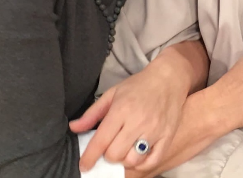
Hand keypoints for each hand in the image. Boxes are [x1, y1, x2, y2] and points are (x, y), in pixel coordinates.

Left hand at [70, 62, 187, 171]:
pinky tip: (137, 155)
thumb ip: (93, 113)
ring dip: (125, 158)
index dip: (89, 157)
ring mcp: (154, 130)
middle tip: (111, 146)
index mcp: (121, 109)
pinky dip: (142, 163)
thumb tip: (74, 128)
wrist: (169, 78)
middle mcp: (138, 121)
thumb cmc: (139, 85)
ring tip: (125, 148)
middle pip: (115, 154)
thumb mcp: (113, 93)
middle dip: (108, 154)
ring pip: (132, 160)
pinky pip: (152, 161)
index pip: (101, 141)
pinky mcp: (167, 136)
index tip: (85, 165)